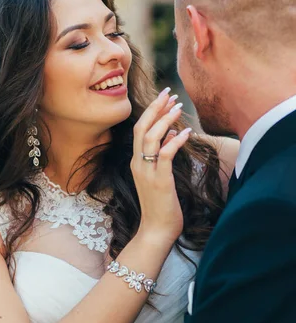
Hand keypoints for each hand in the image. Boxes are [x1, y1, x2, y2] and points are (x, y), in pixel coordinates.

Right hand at [131, 89, 190, 242]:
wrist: (156, 230)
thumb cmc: (161, 205)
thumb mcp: (160, 176)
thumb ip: (163, 155)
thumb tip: (171, 134)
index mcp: (137, 162)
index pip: (140, 129)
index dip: (151, 111)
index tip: (164, 97)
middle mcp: (138, 164)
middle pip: (142, 128)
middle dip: (155, 108)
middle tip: (169, 92)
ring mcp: (147, 172)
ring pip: (152, 138)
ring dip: (165, 120)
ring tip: (179, 107)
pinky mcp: (159, 181)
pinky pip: (165, 155)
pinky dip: (175, 141)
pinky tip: (186, 132)